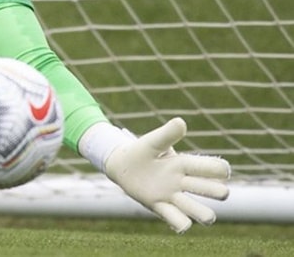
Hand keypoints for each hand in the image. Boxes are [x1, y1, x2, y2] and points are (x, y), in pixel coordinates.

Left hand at [103, 117, 230, 232]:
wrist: (121, 166)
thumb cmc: (141, 151)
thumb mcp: (152, 142)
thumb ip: (166, 134)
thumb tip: (181, 122)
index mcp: (183, 164)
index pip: (210, 168)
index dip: (220, 169)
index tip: (224, 170)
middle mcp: (182, 182)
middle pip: (209, 189)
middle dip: (217, 191)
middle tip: (221, 192)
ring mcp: (171, 196)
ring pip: (195, 208)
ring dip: (203, 214)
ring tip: (208, 217)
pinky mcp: (158, 206)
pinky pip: (174, 218)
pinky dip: (180, 223)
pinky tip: (182, 224)